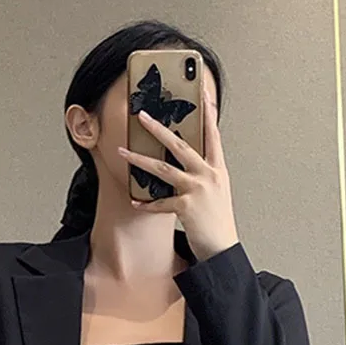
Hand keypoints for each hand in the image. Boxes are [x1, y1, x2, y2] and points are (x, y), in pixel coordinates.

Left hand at [117, 71, 239, 260]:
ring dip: (139, 160)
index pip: (213, 136)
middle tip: (143, 116)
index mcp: (217, 170)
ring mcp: (197, 190)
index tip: (202, 95)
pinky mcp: (186, 206)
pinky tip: (135, 201)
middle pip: (180, 145)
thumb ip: (204, 176)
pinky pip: (159, 202)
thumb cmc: (217, 222)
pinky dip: (146, 203)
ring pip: (163, 169)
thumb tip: (187, 164)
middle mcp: (209, 175)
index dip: (208, 115)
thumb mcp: (216, 193)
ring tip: (123, 151)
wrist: (222, 249)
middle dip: (159, 129)